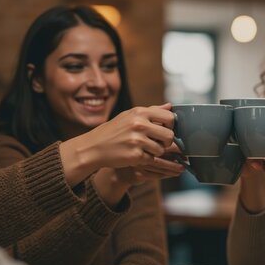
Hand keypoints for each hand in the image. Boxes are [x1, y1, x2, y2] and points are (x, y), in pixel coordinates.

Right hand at [59, 104, 175, 185]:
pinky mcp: (135, 155)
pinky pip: (151, 159)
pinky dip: (146, 159)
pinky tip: (135, 154)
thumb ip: (152, 111)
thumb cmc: (114, 131)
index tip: (165, 129)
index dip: (171, 126)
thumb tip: (170, 106)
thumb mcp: (130, 115)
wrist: (94, 147)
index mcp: (140, 112)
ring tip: (143, 148)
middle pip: (169, 136)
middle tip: (158, 143)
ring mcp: (137, 141)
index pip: (170, 118)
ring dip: (155, 151)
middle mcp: (139, 125)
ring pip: (161, 149)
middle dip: (166, 142)